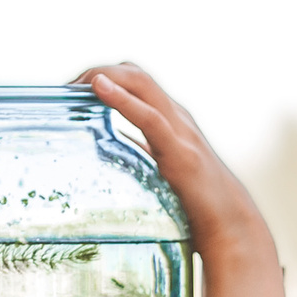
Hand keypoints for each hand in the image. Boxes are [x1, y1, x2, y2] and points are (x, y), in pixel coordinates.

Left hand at [79, 64, 289, 296]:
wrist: (232, 226)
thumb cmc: (197, 204)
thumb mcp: (161, 170)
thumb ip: (141, 154)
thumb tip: (111, 150)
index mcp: (171, 120)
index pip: (134, 81)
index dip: (103, 76)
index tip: (70, 90)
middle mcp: (177, 116)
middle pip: (134, 73)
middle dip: (97, 70)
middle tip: (64, 86)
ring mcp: (181, 131)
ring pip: (141, 83)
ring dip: (104, 75)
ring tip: (75, 83)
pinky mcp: (181, 152)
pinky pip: (149, 117)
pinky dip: (122, 99)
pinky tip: (99, 89)